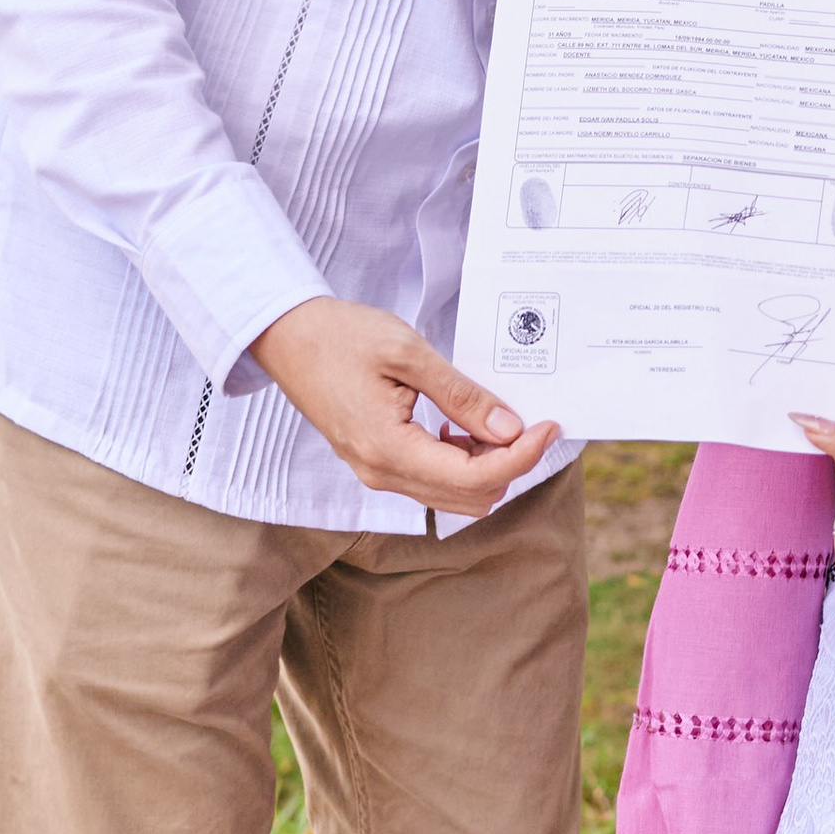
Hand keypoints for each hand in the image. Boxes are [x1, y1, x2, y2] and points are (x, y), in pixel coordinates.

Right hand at [250, 295, 559, 516]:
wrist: (286, 336)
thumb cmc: (341, 336)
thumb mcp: (409, 354)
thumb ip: (461, 395)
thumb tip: (509, 429)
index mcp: (389, 450)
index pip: (474, 478)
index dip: (521, 457)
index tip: (548, 424)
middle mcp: (382, 474)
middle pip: (470, 497)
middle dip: (510, 464)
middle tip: (529, 420)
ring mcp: (377, 473)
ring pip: (453, 495)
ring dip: (487, 465)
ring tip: (497, 419)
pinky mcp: (376, 464)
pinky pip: (432, 482)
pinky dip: (461, 462)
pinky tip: (461, 425)